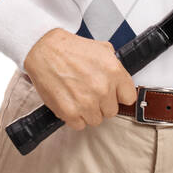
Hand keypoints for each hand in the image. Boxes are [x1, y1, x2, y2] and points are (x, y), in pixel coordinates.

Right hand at [22, 28, 136, 129]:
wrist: (44, 49)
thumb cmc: (70, 48)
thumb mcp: (101, 49)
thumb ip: (115, 66)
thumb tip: (120, 80)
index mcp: (114, 72)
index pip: (129, 98)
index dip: (118, 95)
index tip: (112, 94)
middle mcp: (103, 89)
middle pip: (111, 111)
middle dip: (101, 103)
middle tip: (89, 92)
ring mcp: (87, 102)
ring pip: (96, 120)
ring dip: (87, 111)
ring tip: (77, 97)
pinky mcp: (70, 112)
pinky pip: (79, 124)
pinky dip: (73, 117)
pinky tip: (69, 102)